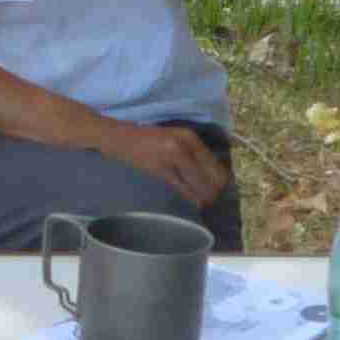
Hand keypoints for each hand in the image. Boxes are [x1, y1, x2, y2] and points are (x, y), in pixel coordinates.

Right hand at [93, 120, 230, 207]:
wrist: (118, 137)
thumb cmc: (146, 139)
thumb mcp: (173, 139)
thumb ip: (191, 152)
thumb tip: (211, 173)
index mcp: (189, 136)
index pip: (214, 162)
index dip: (220, 177)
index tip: (220, 187)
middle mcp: (184, 144)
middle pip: (211, 174)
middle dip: (214, 188)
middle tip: (213, 197)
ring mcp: (173, 155)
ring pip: (199, 183)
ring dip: (205, 195)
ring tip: (206, 202)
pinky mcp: (160, 168)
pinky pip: (183, 187)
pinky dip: (191, 196)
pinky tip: (196, 203)